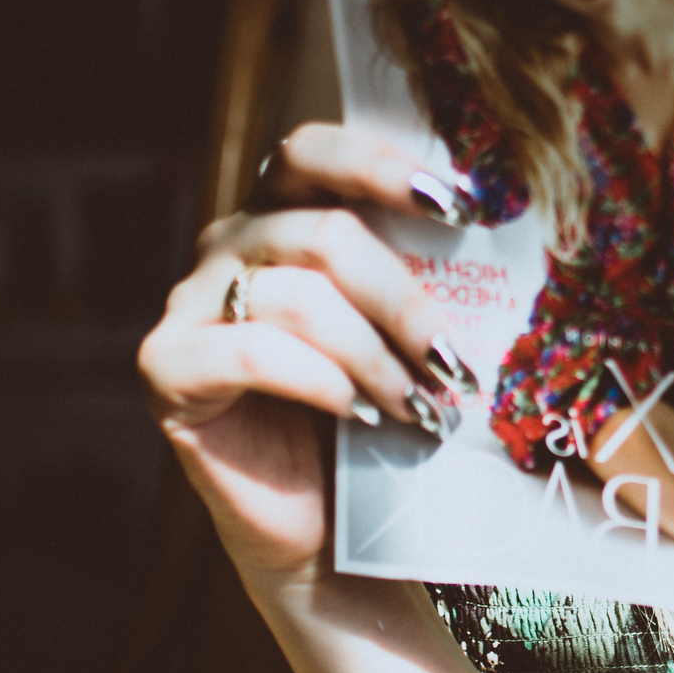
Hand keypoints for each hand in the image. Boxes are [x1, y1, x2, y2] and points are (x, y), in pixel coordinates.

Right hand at [138, 124, 463, 581]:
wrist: (324, 521)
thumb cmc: (376, 412)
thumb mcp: (406, 335)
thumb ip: (428, 281)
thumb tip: (504, 248)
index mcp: (285, 214)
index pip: (315, 151)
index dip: (383, 166)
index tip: (463, 206)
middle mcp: (231, 245)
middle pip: (324, 232)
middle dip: (406, 300)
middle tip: (456, 360)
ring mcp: (192, 302)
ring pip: (299, 297)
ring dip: (377, 357)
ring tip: (422, 407)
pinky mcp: (169, 367)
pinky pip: (253, 352)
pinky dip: (321, 381)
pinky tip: (359, 413)